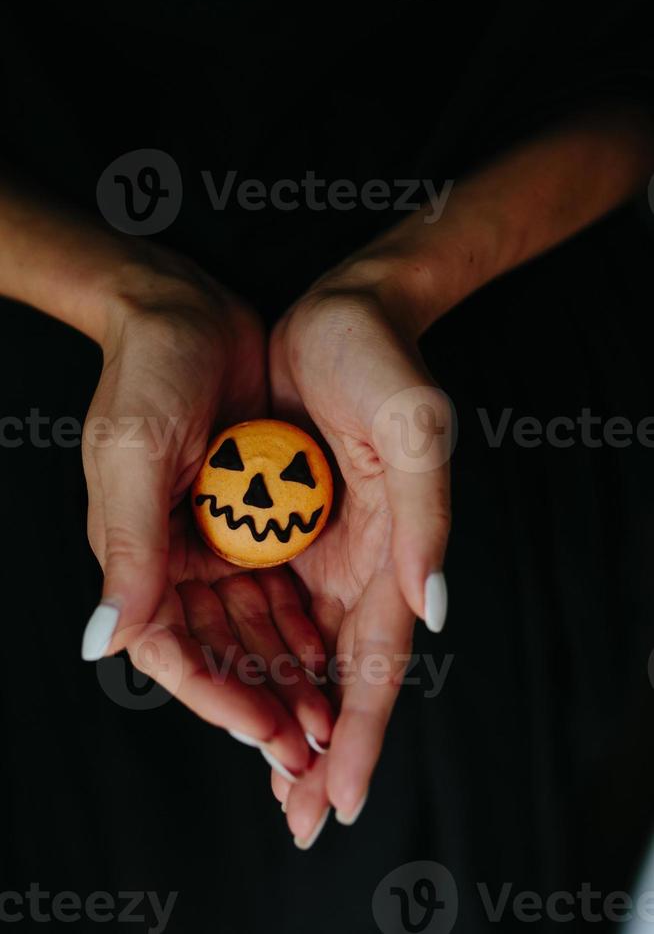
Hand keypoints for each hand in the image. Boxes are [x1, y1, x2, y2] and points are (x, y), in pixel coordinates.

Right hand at [81, 258, 331, 777]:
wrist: (187, 311)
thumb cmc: (149, 374)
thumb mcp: (133, 456)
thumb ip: (127, 549)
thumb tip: (103, 644)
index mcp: (137, 552)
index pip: (173, 652)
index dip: (217, 698)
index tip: (264, 737)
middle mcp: (175, 557)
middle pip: (218, 653)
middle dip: (261, 704)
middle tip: (310, 755)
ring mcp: (217, 539)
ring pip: (254, 631)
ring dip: (288, 677)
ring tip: (330, 724)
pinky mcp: (253, 517)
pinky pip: (278, 588)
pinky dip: (302, 626)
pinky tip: (334, 657)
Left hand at [269, 264, 451, 844]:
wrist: (342, 315)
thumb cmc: (384, 366)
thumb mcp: (413, 432)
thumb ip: (426, 521)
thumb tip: (431, 610)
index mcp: (395, 554)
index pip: (378, 663)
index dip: (360, 734)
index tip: (335, 800)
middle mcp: (360, 565)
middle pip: (339, 676)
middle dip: (321, 747)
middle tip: (298, 817)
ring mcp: (321, 550)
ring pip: (302, 653)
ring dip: (285, 713)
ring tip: (268, 776)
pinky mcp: (285, 527)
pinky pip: (269, 606)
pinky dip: (259, 655)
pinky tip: (240, 690)